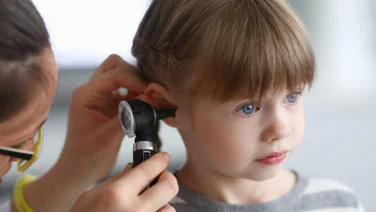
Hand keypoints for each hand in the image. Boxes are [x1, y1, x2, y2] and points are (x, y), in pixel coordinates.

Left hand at [59, 54, 146, 181]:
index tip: (150, 95)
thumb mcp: (109, 137)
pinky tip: (144, 105)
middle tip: (147, 94)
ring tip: (147, 100)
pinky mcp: (108, 103)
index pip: (115, 74)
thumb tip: (150, 99)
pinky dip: (136, 93)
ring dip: (136, 83)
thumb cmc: (87, 157)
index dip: (136, 81)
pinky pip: (125, 89)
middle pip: (115, 65)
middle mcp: (91, 90)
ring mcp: (99, 96)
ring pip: (120, 74)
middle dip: (134, 75)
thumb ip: (129, 116)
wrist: (78, 170)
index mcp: (86, 95)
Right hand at [70, 152, 177, 211]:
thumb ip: (117, 181)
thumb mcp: (91, 196)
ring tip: (148, 203)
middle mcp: (135, 211)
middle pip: (169, 187)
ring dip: (162, 203)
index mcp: (117, 195)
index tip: (163, 157)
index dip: (160, 160)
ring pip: (169, 208)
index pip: (149, 170)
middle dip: (168, 178)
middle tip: (161, 176)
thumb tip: (135, 168)